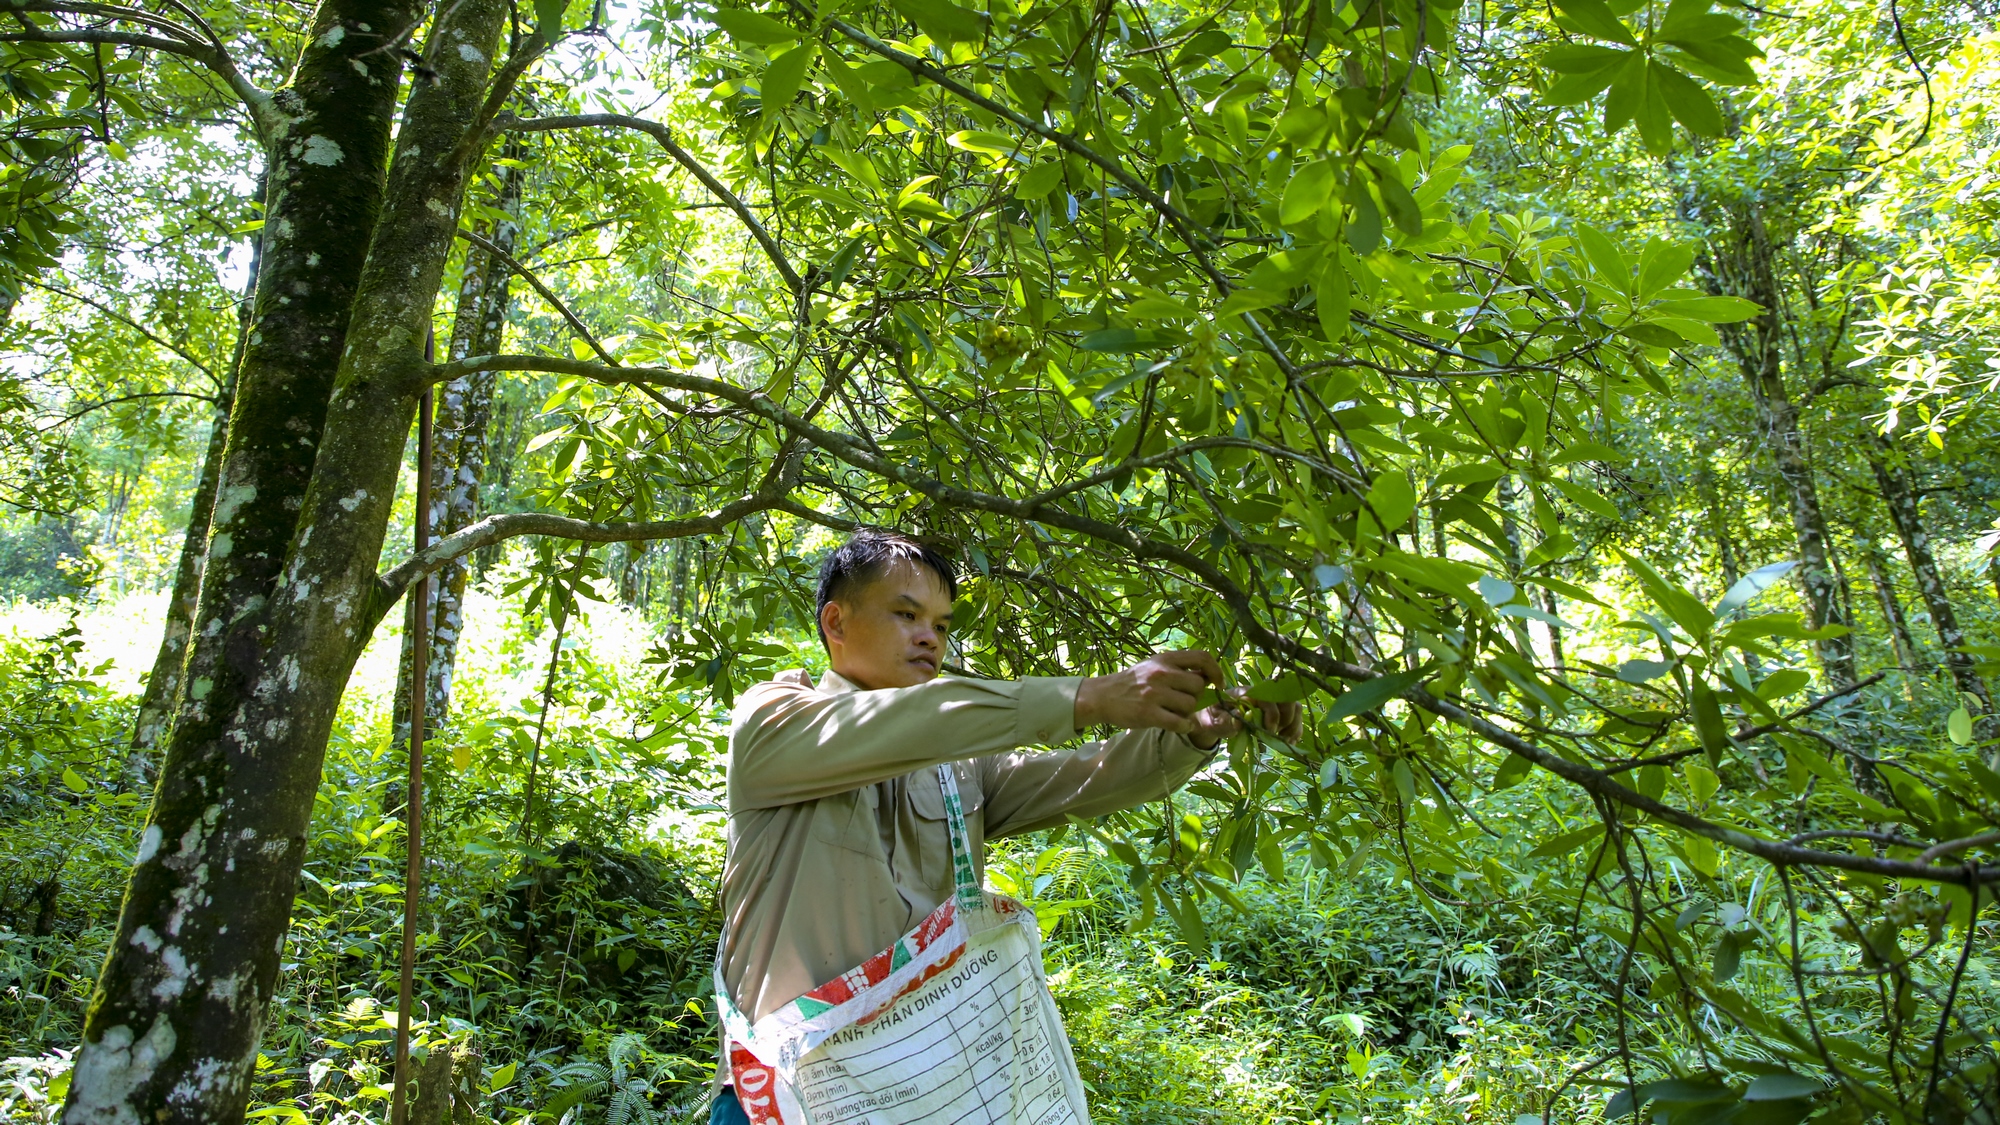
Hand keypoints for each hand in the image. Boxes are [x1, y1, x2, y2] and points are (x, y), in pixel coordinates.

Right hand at [1074, 650, 1225, 733]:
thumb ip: (1178, 668)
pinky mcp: (1149, 714)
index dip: (1216, 671)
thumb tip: (1207, 676)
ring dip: (1187, 712)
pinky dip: (1184, 726)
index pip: (1202, 658)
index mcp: (1165, 659)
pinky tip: (1178, 725)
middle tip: (1184, 701)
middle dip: (1196, 696)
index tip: (1218, 683)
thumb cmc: (1133, 682)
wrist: (1102, 696)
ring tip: (1173, 711)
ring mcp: (1155, 694)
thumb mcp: (1154, 666)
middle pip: (1199, 686)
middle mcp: (1161, 673)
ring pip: (1190, 705)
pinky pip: (1180, 723)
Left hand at [1187, 687, 1305, 749]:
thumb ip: (1227, 720)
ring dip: (1293, 725)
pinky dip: (1295, 730)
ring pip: (1294, 707)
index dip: (1272, 715)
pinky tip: (1289, 742)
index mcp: (1247, 693)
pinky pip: (1294, 717)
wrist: (1214, 719)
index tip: (1269, 732)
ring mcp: (1271, 702)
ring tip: (1284, 740)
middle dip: (1286, 720)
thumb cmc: (1215, 718)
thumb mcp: (1216, 721)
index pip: (1268, 698)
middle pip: (1287, 700)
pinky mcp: (1277, 712)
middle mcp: (1262, 694)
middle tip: (1277, 736)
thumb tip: (1241, 717)